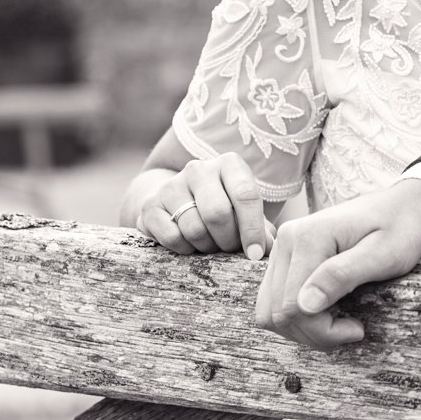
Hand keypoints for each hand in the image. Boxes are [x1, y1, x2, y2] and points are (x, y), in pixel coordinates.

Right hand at [134, 156, 274, 262]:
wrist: (175, 202)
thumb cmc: (221, 208)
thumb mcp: (243, 212)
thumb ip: (260, 228)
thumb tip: (270, 248)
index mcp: (229, 164)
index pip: (245, 195)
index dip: (252, 229)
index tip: (255, 255)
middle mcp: (199, 168)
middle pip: (218, 213)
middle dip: (227, 240)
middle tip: (229, 249)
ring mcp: (172, 185)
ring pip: (194, 228)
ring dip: (206, 247)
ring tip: (210, 245)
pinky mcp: (151, 205)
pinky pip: (172, 237)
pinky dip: (185, 250)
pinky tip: (189, 244)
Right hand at [255, 179, 420, 350]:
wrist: (403, 208)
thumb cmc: (400, 230)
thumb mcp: (383, 254)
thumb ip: (342, 275)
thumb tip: (303, 305)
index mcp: (307, 236)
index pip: (293, 307)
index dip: (323, 330)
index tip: (358, 329)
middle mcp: (286, 240)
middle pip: (278, 313)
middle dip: (314, 332)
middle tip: (352, 328)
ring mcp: (283, 249)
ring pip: (271, 312)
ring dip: (304, 328)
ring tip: (340, 321)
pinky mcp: (285, 260)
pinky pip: (275, 302)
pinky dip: (298, 317)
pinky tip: (328, 312)